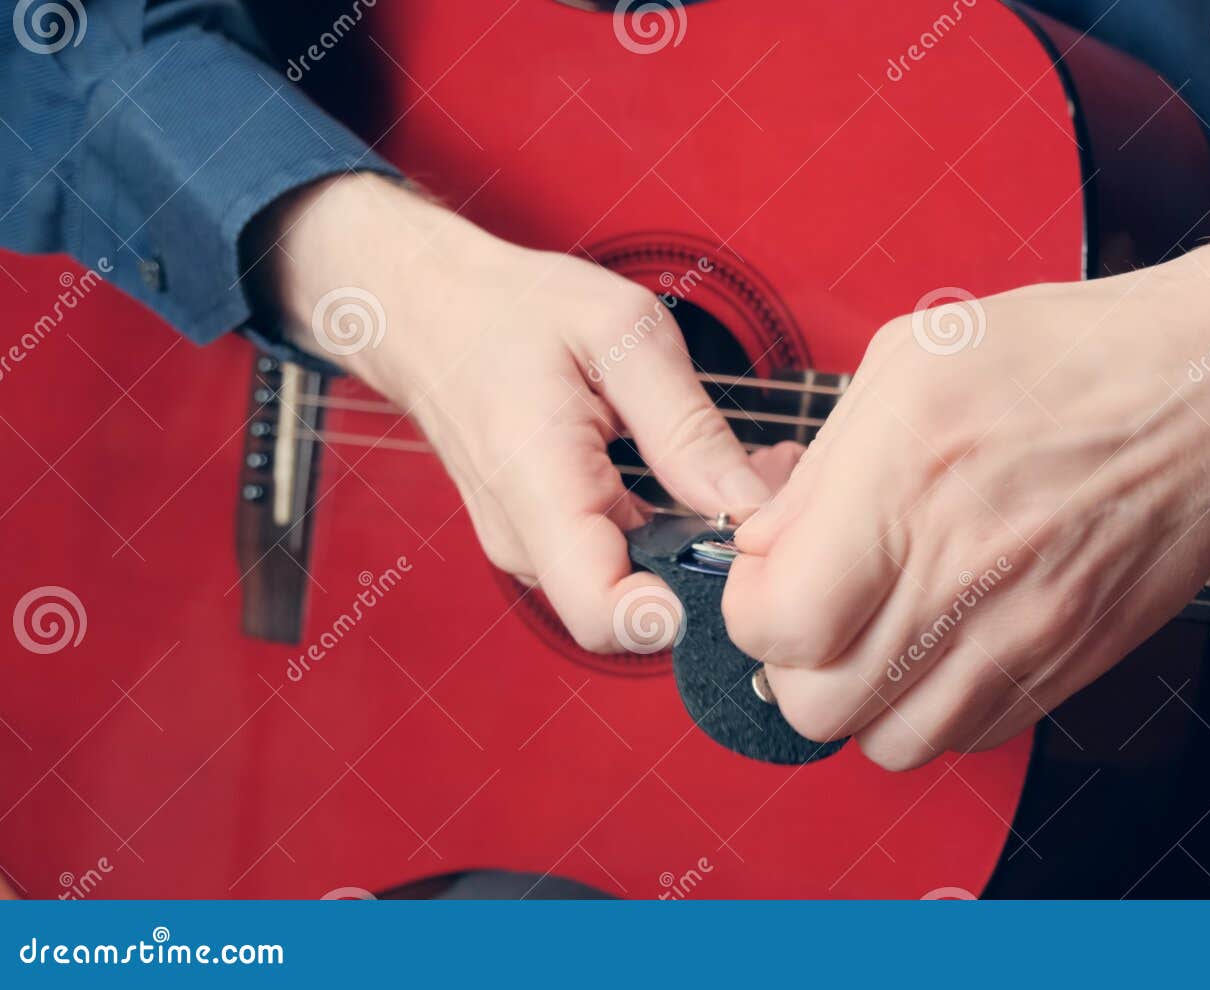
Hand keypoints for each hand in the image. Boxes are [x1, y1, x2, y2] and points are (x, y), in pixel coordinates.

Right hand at [248, 174, 794, 650]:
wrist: (428, 312)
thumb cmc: (515, 309)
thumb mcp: (621, 334)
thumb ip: (685, 426)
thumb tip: (747, 507)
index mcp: (540, 487)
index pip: (606, 614)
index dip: (680, 609)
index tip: (736, 552)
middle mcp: (527, 539)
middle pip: (636, 613)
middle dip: (716, 565)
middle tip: (772, 483)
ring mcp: (532, 548)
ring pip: (635, 590)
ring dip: (702, 544)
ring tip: (751, 465)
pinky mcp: (544, 541)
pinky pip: (619, 562)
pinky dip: (672, 530)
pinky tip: (702, 471)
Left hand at [723, 222, 1209, 769]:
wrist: (1208, 393)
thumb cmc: (1066, 359)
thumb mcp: (909, 364)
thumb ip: (823, 467)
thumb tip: (765, 542)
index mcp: (904, 486)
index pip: (777, 625)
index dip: (749, 611)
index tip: (767, 581)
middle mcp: (959, 574)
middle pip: (818, 706)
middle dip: (793, 665)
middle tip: (815, 612)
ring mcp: (1021, 633)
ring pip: (891, 743)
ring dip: (864, 700)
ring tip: (879, 635)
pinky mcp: (1068, 664)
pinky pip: (971, 737)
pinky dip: (938, 709)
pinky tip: (945, 644)